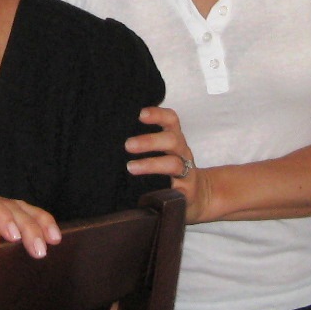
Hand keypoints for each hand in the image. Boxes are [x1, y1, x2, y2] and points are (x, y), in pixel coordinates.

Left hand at [126, 105, 211, 221]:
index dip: (158, 115)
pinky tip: (147, 194)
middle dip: (149, 141)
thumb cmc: (172, 171)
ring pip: (174, 164)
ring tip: (130, 167)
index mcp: (175, 140)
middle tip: (128, 145)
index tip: (140, 114)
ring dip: (151, 164)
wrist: (198, 195)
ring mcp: (186, 173)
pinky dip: (163, 191)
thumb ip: (147, 144)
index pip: (171, 121)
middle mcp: (182, 153)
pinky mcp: (187, 193)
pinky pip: (176, 191)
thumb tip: (112, 138)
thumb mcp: (165, 152)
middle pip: (172, 140)